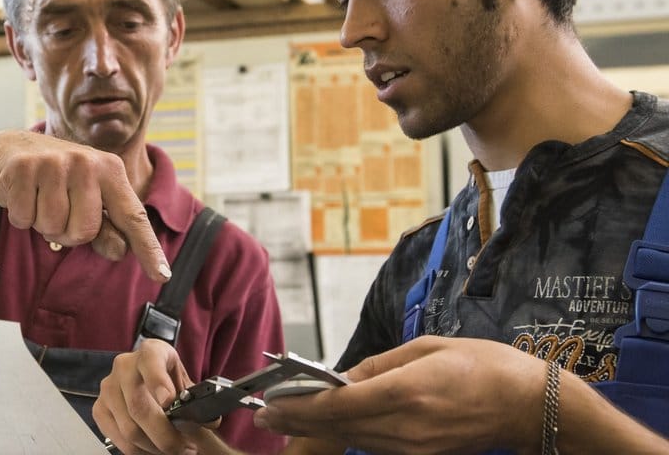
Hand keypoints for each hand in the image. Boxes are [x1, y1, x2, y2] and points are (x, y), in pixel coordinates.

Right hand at [0, 130, 169, 281]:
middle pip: (84, 232)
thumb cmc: (58, 180)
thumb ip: (105, 227)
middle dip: (67, 232)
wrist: (12, 150)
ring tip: (40, 200)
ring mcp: (54, 163)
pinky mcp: (24, 169)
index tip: (163, 275)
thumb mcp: (88, 198)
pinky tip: (22, 195)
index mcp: (110, 170)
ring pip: (52, 227)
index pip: (132, 217)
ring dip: (42, 224)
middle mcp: (86, 163)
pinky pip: (24, 219)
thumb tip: (120, 251)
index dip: (148, 249)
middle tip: (58, 209)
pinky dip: (20, 216)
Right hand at [94, 339, 202, 453]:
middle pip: (139, 406)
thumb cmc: (168, 380)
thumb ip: (196, 400)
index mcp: (150, 352)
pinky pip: (118, 439)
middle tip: (185, 448)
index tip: (169, 401)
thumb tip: (210, 421)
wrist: (146, 377)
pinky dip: (139, 451)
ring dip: (155, 447)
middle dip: (165, 435)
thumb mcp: (185, 382)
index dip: (158, 381)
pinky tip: (153, 449)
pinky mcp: (99, 408)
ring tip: (173, 450)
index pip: (151, 361)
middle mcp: (124, 366)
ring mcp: (108, 388)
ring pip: (129, 429)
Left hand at [255, 336, 544, 454]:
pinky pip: (375, 444)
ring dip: (319, 428)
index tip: (272, 402)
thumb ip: (379, 364)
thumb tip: (342, 376)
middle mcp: (405, 426)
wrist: (530, 405)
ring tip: (288, 417)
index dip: (299, 406)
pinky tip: (333, 422)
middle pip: (338, 426)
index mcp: (405, 392)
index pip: (337, 404)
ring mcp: (413, 447)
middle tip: (266, 415)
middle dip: (298, 421)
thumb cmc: (484, 367)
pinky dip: (350, 432)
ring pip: (353, 438)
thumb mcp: (427, 349)